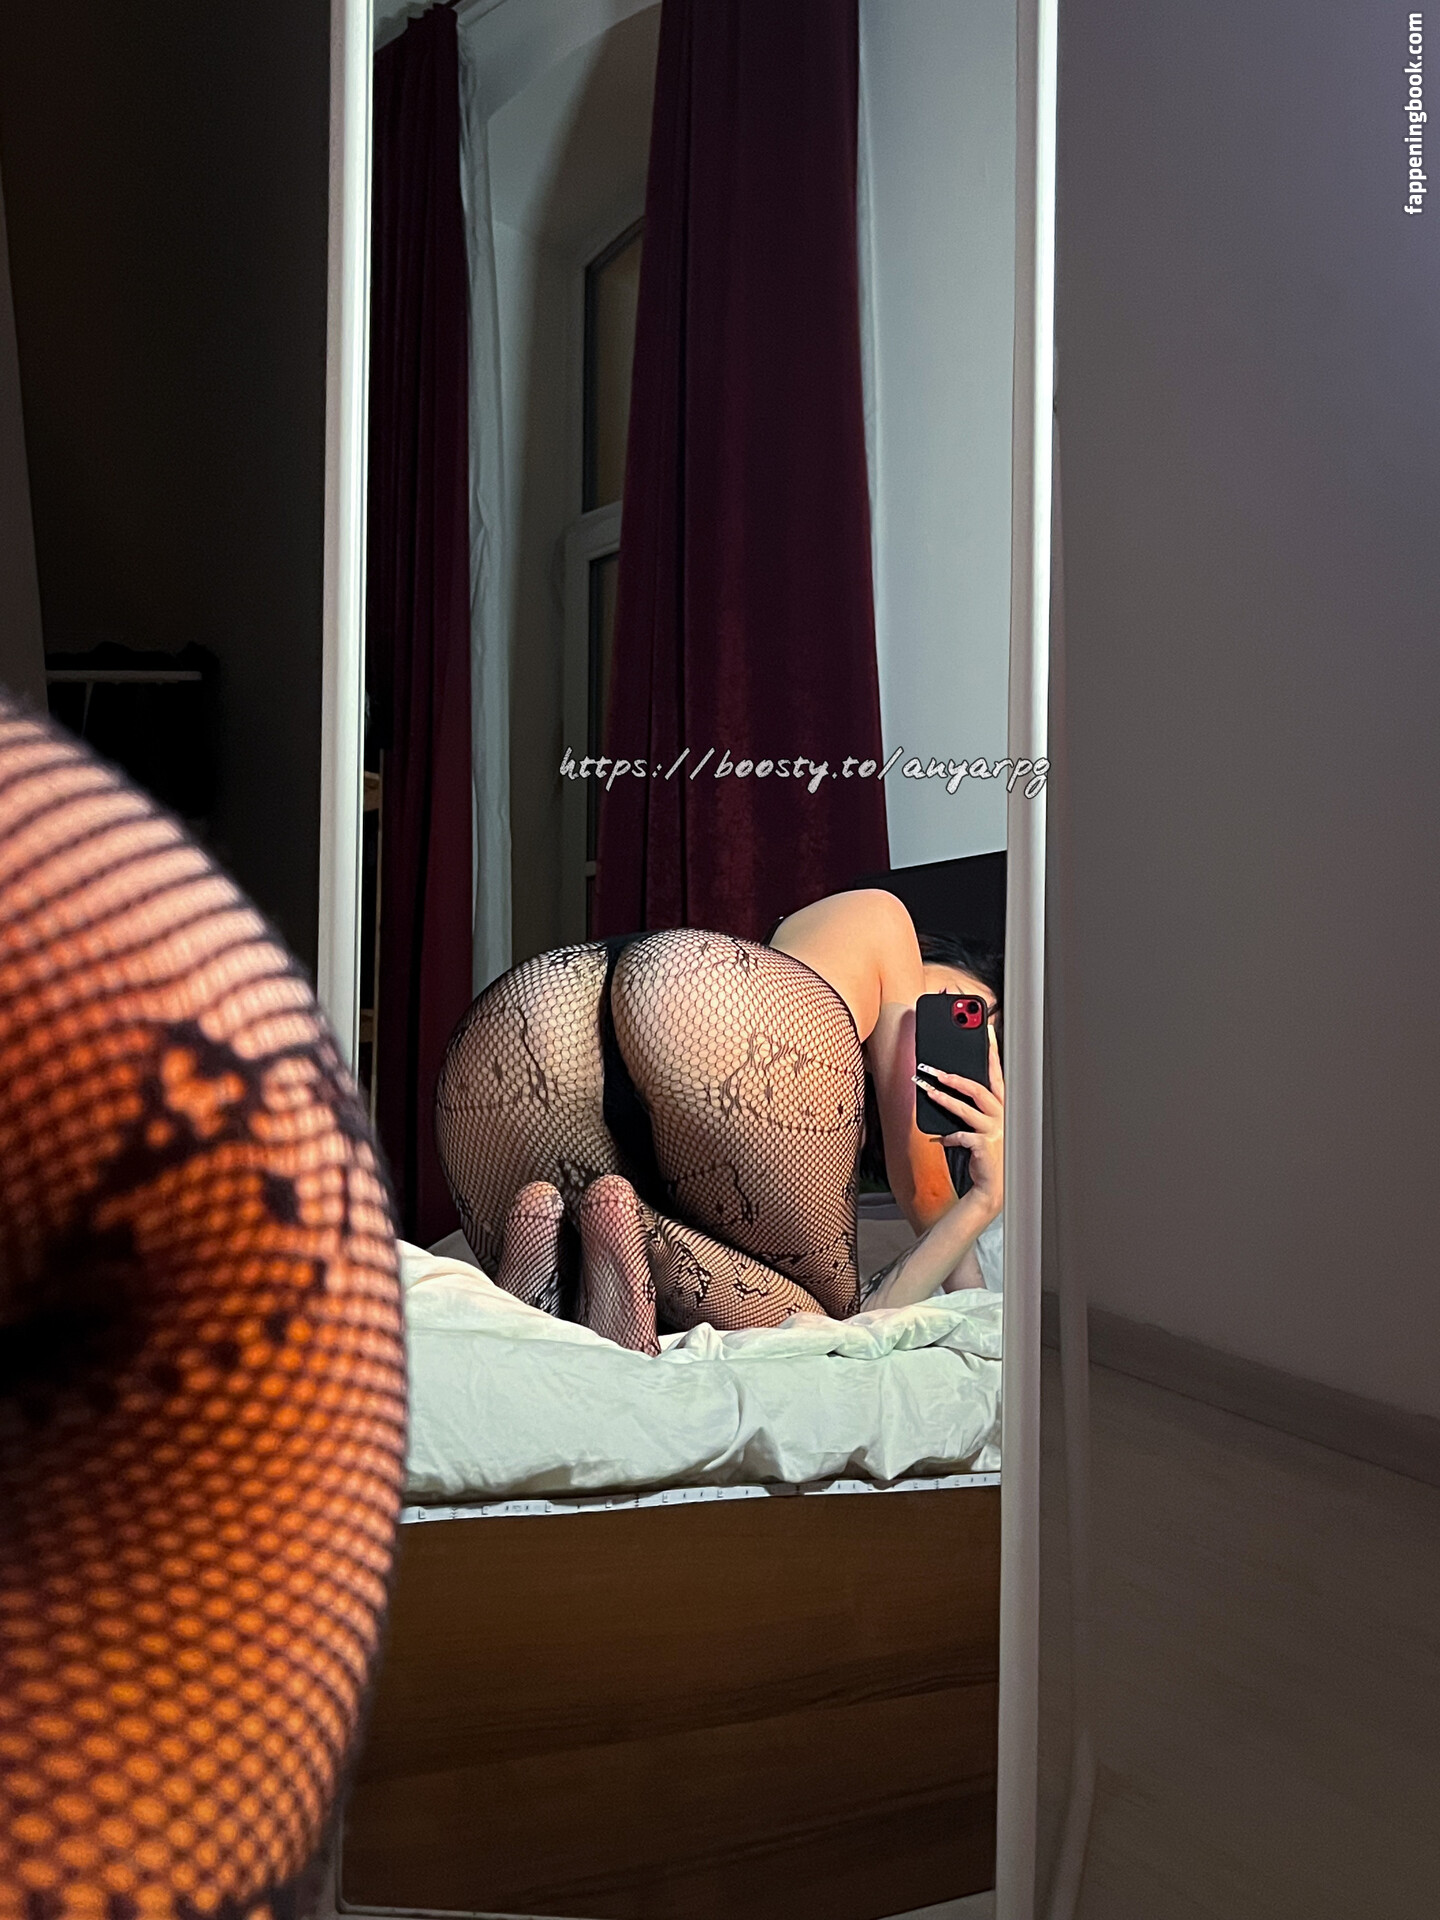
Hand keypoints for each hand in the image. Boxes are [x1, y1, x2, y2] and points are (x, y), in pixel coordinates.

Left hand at [913, 1024, 1004, 1217]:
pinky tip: (938, 1138)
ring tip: (926, 1089)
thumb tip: (945, 1082)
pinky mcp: (983, 1147)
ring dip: (944, 1099)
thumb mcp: (980, 1125)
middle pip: (978, 1089)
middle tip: (932, 1068)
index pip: (996, 1074)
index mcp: (1001, 1107)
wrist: (991, 1187)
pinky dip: (947, 1136)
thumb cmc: (984, 1151)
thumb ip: (970, 1106)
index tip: (985, 1029)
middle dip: (954, 1076)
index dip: (991, 1051)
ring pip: (967, 1109)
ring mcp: (994, 1131)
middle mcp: (1001, 1116)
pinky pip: (961, 1136)